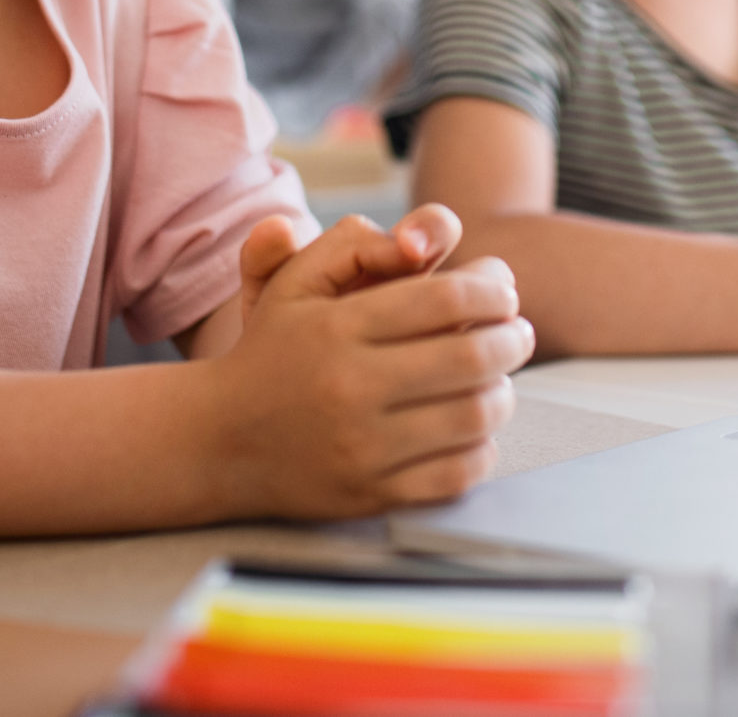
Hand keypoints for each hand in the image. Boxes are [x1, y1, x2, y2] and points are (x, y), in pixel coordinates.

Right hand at [211, 209, 533, 517]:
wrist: (217, 439)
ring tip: (499, 379)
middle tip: (519, 333)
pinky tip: (473, 429)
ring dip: (503, 393)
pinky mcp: (371, 494)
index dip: (493, 290)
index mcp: (338, 328)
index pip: (446, 299)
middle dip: (513, 340)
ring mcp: (362, 446)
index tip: (505, 292)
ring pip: (474, 416)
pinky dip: (481, 449)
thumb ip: (355, 248)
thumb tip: (423, 243)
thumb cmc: (272, 351)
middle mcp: (351, 387)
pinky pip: (457, 473)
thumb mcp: (295, 282)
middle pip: (472, 356)